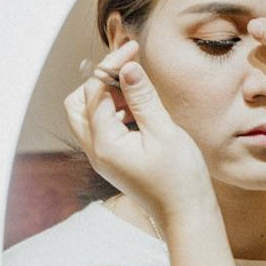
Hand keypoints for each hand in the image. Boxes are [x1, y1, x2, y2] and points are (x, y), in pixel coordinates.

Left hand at [64, 41, 212, 224]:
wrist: (187, 216)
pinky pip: (104, 128)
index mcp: (105, 143)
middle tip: (128, 72)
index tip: (133, 49)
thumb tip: (127, 67)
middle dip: (99, 82)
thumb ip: (143, 97)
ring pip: (89, 116)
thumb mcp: (164, 132)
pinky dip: (116, 112)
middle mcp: (97, 151)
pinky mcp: (114, 161)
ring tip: (139, 92)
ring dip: (108, 97)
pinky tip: (140, 112)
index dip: (112, 65)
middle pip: (78, 103)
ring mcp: (104, 158)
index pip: (95, 91)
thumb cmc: (180, 180)